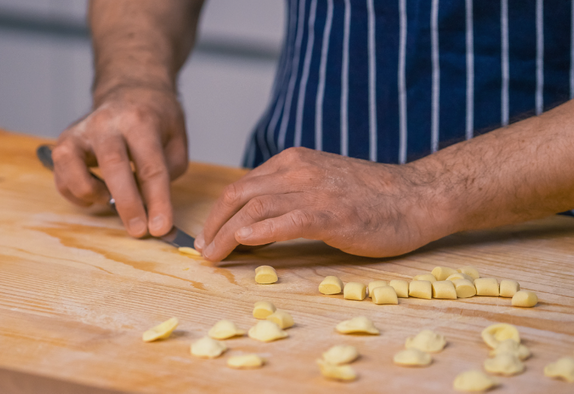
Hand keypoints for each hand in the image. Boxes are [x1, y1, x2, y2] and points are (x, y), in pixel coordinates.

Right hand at [52, 85, 187, 237]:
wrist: (129, 89)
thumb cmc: (154, 118)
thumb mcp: (176, 138)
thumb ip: (169, 170)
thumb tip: (153, 207)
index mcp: (140, 121)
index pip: (151, 166)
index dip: (157, 200)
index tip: (162, 228)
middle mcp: (106, 124)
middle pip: (114, 167)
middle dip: (127, 205)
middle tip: (139, 231)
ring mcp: (80, 132)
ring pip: (74, 170)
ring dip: (93, 195)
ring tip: (110, 200)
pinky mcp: (64, 143)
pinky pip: (63, 178)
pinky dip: (78, 194)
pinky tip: (98, 191)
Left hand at [195, 147, 450, 261]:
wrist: (417, 196)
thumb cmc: (370, 196)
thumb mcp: (322, 182)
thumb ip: (290, 192)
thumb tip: (255, 218)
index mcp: (293, 161)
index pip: (243, 185)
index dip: (219, 212)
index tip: (207, 235)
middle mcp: (299, 171)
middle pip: (239, 194)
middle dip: (214, 223)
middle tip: (202, 248)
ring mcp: (316, 190)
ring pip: (255, 207)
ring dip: (227, 232)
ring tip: (213, 254)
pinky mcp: (333, 214)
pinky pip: (288, 220)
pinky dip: (261, 230)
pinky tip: (243, 242)